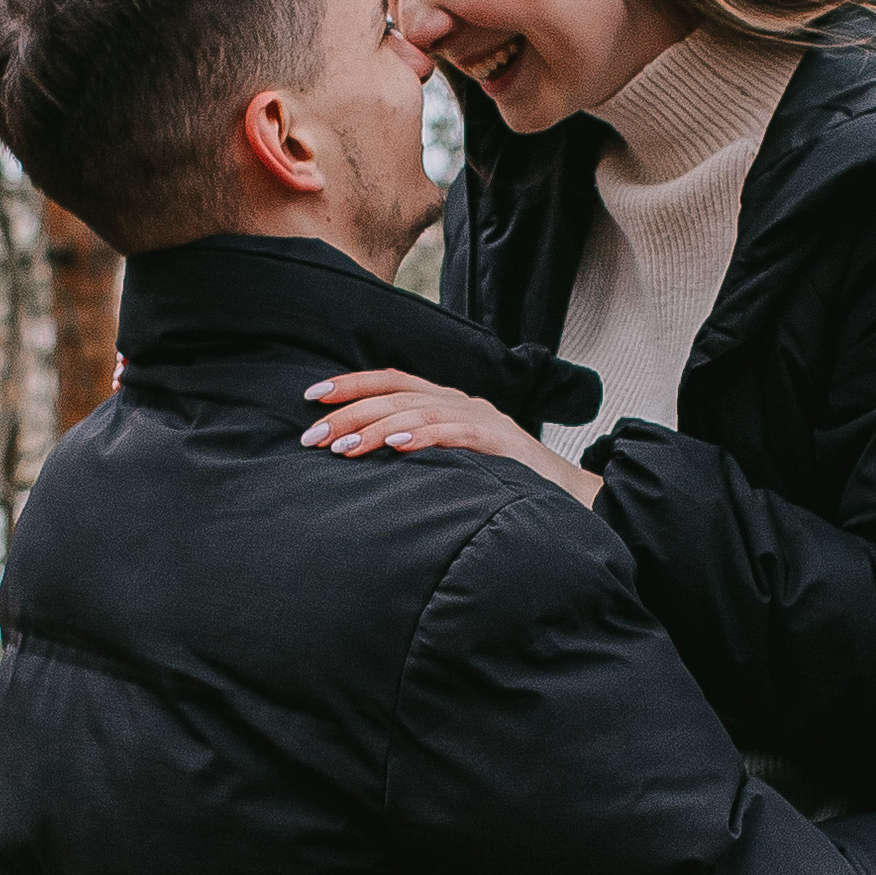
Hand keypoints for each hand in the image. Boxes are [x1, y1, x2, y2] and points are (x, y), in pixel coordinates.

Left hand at [301, 369, 601, 508]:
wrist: (564, 494)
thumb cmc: (501, 479)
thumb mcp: (452, 458)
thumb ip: (417, 447)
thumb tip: (360, 454)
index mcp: (446, 400)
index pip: (391, 380)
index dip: (351, 383)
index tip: (311, 396)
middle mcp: (459, 400)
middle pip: (396, 396)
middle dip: (349, 414)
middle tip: (313, 437)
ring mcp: (480, 417)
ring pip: (418, 411)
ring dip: (375, 428)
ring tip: (343, 448)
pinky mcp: (497, 440)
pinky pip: (455, 432)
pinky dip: (423, 435)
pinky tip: (395, 444)